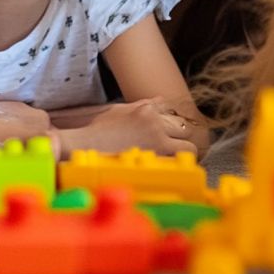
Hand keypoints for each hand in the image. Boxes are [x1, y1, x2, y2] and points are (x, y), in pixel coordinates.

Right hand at [49, 97, 207, 156]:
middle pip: (185, 128)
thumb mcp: (119, 110)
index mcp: (145, 109)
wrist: (83, 146)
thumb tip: (160, 102)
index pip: (172, 111)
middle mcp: (155, 122)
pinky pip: (178, 163)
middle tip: (175, 148)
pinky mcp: (155, 159)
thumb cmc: (97, 130)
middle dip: (181, 138)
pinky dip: (176, 168)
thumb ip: (142, 106)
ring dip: (183, 154)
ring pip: (189, 147)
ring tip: (176, 161)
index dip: (173, 124)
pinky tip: (170, 172)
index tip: (172, 133)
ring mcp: (157, 140)